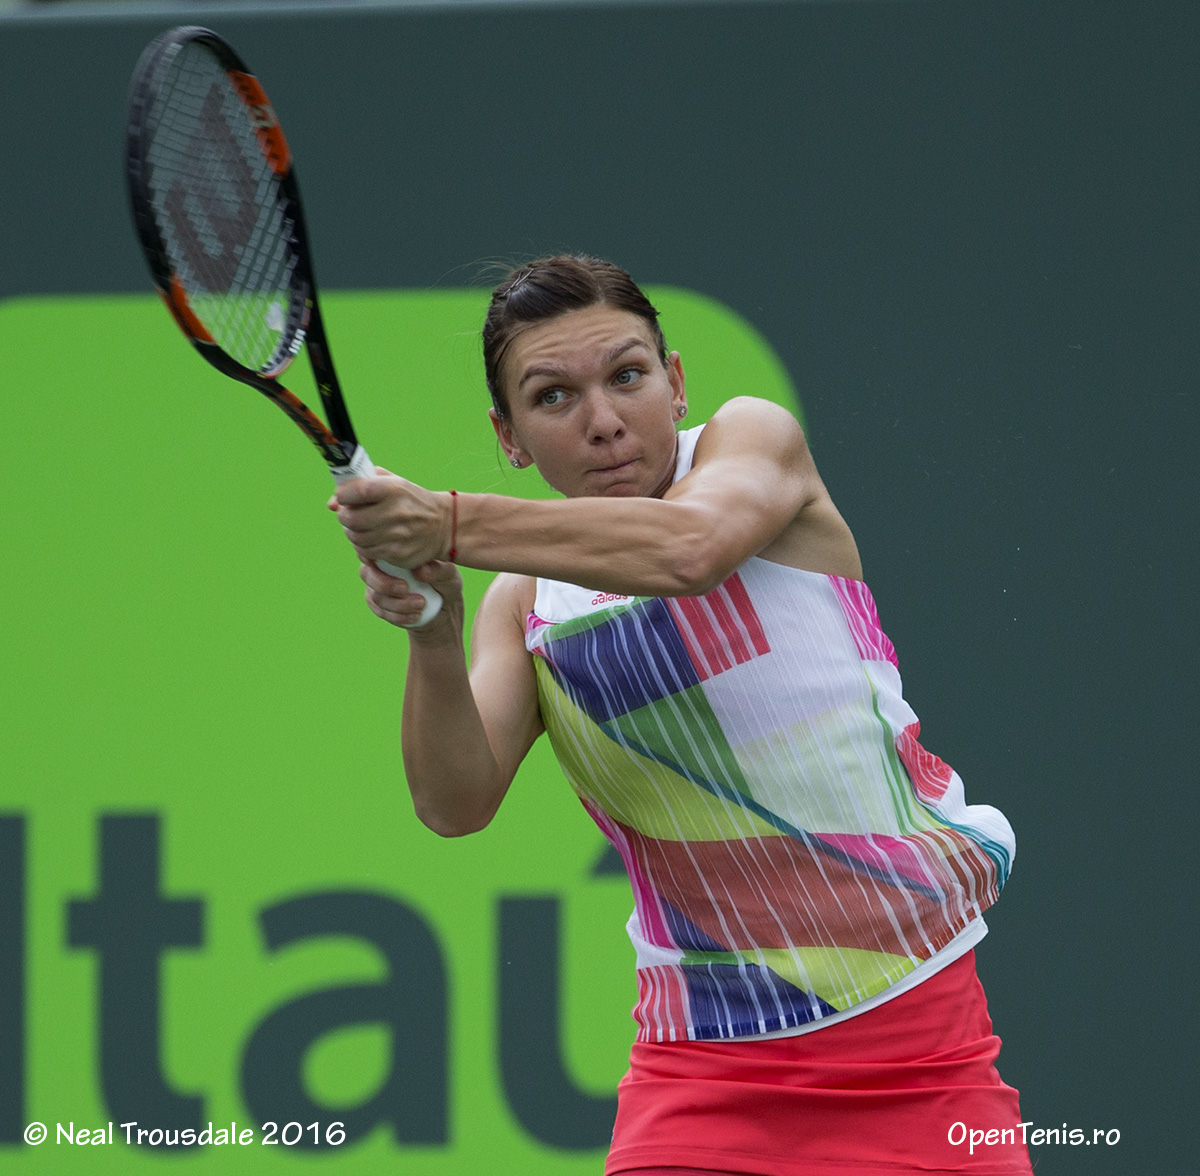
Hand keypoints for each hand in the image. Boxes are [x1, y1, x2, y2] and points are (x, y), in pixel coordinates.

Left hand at [328, 468, 452, 569]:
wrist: (444, 525)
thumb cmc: (410, 500)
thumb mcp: (391, 483)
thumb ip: (360, 484)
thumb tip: (332, 504)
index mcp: (394, 489)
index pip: (356, 491)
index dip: (343, 495)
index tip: (345, 497)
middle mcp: (396, 512)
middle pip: (350, 518)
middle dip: (345, 516)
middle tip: (351, 515)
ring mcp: (397, 535)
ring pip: (355, 538)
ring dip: (353, 533)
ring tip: (363, 527)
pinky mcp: (398, 554)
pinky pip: (367, 553)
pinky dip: (364, 547)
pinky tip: (373, 539)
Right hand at [361, 558, 462, 634]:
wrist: (442, 610)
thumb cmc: (445, 584)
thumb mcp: (449, 576)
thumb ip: (439, 570)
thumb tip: (420, 571)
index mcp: (393, 552)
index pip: (373, 549)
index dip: (371, 556)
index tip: (386, 564)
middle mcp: (378, 567)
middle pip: (366, 573)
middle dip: (384, 584)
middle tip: (405, 588)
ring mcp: (376, 588)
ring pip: (376, 597)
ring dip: (398, 604)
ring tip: (421, 604)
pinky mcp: (379, 607)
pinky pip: (382, 612)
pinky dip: (398, 616)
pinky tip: (415, 616)